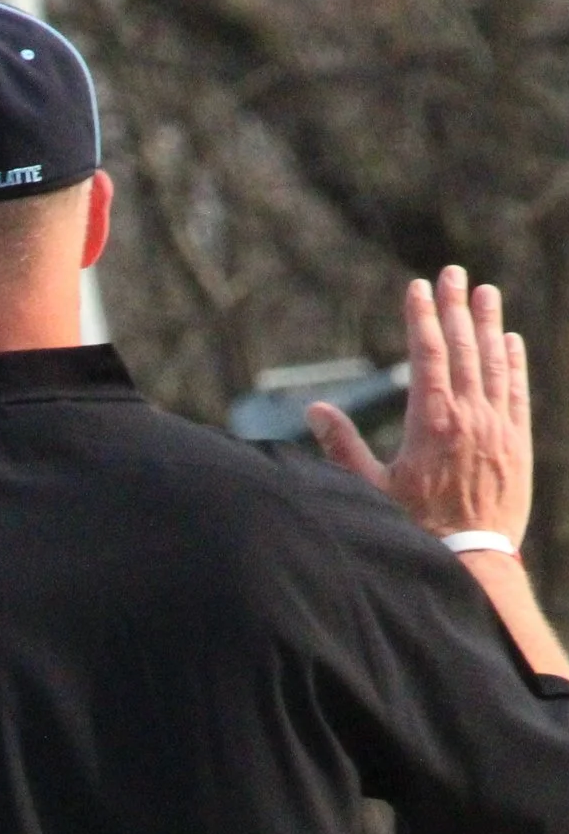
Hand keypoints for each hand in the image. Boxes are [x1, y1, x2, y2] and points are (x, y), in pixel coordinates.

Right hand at [307, 266, 530, 547]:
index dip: (422, 318)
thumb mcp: (369, 490)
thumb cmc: (414, 529)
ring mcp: (498, 427)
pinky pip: (517, 392)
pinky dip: (513, 363)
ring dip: (489, 325)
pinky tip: (509, 341)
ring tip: (485, 293)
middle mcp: (470, 416)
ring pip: (494, 363)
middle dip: (456, 308)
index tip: (418, 287)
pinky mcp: (517, 443)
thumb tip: (315, 410)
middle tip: (453, 274)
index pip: (428, 355)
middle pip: (463, 348)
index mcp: (432, 423)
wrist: (469, 560)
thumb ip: (343, 446)